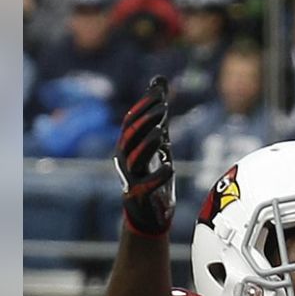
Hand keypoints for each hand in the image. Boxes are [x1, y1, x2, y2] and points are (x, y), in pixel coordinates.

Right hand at [114, 76, 175, 234]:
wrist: (147, 213)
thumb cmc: (152, 172)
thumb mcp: (157, 141)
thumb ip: (157, 115)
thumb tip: (159, 81)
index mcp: (127, 146)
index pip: (132, 121)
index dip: (144, 106)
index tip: (160, 91)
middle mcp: (125, 159)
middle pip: (131, 137)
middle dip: (145, 121)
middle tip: (163, 107)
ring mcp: (131, 178)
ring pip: (135, 158)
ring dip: (147, 144)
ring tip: (162, 131)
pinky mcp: (139, 196)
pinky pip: (146, 185)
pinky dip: (157, 176)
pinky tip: (170, 166)